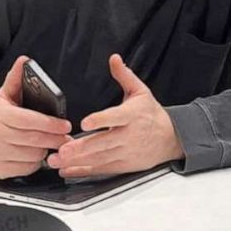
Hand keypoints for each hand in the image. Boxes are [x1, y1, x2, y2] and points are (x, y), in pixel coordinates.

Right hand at [0, 56, 71, 178]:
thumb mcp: (2, 97)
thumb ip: (15, 80)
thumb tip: (25, 61)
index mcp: (0, 115)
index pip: (29, 120)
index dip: (50, 124)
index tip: (65, 125)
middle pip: (34, 139)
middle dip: (55, 139)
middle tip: (66, 137)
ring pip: (32, 155)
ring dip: (45, 150)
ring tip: (50, 144)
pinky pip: (25, 169)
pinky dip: (34, 163)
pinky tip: (35, 154)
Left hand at [47, 55, 183, 177]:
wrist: (172, 138)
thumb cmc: (151, 114)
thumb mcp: (142, 92)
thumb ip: (124, 76)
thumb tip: (114, 59)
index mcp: (133, 115)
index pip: (116, 117)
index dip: (100, 120)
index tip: (84, 122)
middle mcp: (130, 135)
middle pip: (103, 142)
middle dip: (82, 147)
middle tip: (63, 149)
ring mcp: (126, 152)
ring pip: (100, 158)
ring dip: (78, 160)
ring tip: (58, 161)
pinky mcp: (124, 165)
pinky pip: (102, 169)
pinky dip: (84, 171)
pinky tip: (68, 170)